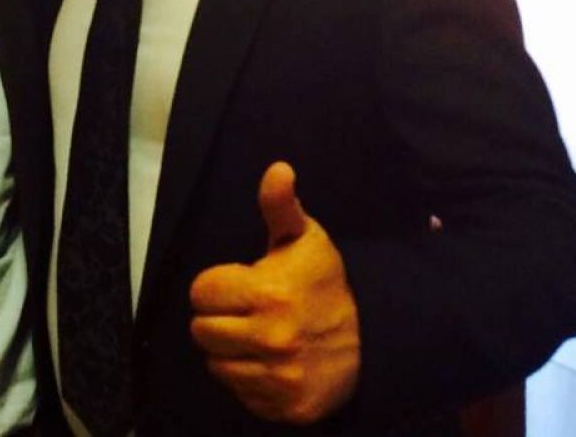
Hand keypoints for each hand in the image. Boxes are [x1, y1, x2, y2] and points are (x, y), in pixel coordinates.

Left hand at [189, 161, 360, 424]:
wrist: (374, 338)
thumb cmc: (326, 282)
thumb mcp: (305, 238)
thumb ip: (280, 205)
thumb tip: (278, 168)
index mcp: (268, 292)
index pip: (201, 292)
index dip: (215, 286)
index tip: (238, 285)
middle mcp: (271, 338)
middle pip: (201, 331)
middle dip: (217, 318)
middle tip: (243, 312)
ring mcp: (278, 377)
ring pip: (216, 365)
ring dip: (229, 351)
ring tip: (255, 336)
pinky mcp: (285, 407)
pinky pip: (239, 394)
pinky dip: (247, 379)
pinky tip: (268, 361)